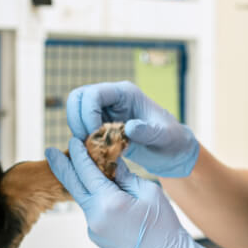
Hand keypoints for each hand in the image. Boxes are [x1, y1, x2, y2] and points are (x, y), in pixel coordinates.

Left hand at [46, 138, 229, 247]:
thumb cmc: (163, 224)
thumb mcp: (149, 192)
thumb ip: (125, 175)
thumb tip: (112, 162)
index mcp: (109, 202)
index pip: (87, 171)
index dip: (79, 154)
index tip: (74, 140)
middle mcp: (95, 216)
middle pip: (73, 185)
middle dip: (61, 166)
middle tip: (49, 150)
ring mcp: (93, 229)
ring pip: (84, 199)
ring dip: (82, 183)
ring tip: (86, 169)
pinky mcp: (96, 236)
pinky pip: (92, 212)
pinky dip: (95, 199)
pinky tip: (105, 194)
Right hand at [66, 81, 198, 177]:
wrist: (172, 151)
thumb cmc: (172, 140)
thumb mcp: (165, 137)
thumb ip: (148, 132)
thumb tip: (129, 127)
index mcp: (125, 94)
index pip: (93, 94)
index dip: (88, 113)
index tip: (98, 135)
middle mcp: (112, 98)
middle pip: (77, 98)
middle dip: (77, 121)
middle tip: (89, 142)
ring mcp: (104, 111)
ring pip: (75, 112)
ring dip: (78, 131)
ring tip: (93, 149)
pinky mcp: (101, 125)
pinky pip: (81, 128)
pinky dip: (83, 141)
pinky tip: (96, 153)